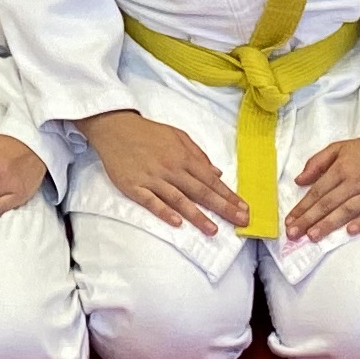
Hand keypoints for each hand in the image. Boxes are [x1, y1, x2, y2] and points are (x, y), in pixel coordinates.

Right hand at [81, 107, 247, 235]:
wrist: (115, 128)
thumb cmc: (149, 133)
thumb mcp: (178, 136)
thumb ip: (198, 155)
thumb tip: (217, 174)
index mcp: (184, 157)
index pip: (211, 181)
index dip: (228, 195)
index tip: (244, 209)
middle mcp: (171, 169)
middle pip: (200, 192)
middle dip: (223, 208)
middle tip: (240, 222)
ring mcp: (152, 178)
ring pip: (179, 200)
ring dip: (197, 216)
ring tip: (213, 230)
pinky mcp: (134, 186)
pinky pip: (151, 201)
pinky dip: (164, 212)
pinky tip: (177, 223)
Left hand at [280, 135, 359, 242]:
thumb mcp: (339, 148)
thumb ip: (317, 162)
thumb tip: (299, 180)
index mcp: (341, 168)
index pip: (318, 191)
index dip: (303, 207)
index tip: (289, 221)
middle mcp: (355, 181)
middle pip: (329, 203)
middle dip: (309, 219)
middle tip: (294, 234)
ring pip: (347, 210)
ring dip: (329, 224)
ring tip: (313, 236)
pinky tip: (349, 232)